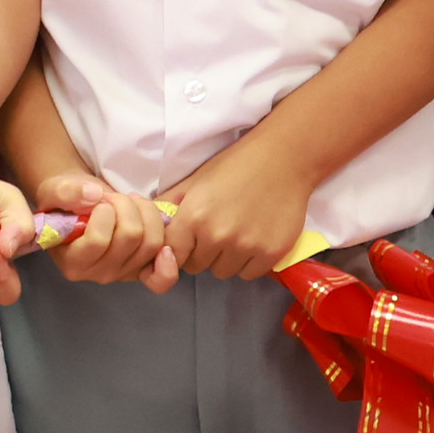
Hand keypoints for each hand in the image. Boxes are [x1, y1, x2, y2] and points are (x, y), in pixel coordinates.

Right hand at [44, 178, 184, 292]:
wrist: (80, 206)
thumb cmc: (66, 202)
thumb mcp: (54, 191)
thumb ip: (66, 192)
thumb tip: (93, 195)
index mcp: (74, 262)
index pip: (98, 240)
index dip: (104, 212)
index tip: (98, 200)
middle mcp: (99, 274)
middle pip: (130, 237)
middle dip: (125, 205)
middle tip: (114, 197)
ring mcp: (123, 274)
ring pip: (151, 242)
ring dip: (145, 212)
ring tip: (131, 203)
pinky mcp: (143, 269)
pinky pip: (163, 275)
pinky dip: (168, 257)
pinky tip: (163, 240)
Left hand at [156, 140, 309, 282]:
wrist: (283, 159)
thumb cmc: (236, 165)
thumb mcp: (197, 179)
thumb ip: (170, 202)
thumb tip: (150, 221)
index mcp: (194, 216)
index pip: (173, 254)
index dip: (179, 248)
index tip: (189, 239)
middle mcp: (217, 235)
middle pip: (197, 266)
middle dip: (202, 252)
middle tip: (217, 230)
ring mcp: (245, 247)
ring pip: (223, 272)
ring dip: (226, 258)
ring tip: (237, 233)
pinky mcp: (271, 254)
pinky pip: (249, 274)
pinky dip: (249, 262)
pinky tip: (254, 238)